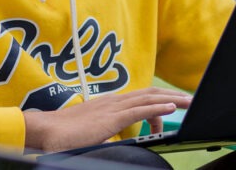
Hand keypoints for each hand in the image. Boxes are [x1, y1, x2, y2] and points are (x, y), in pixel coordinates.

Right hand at [23, 87, 190, 152]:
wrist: (47, 131)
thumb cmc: (64, 134)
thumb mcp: (92, 132)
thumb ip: (106, 133)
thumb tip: (116, 141)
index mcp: (108, 103)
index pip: (139, 97)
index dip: (158, 99)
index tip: (172, 105)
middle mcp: (113, 101)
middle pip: (149, 93)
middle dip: (170, 95)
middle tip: (188, 99)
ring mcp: (113, 108)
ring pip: (149, 99)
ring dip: (171, 99)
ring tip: (187, 102)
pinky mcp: (112, 118)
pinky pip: (140, 110)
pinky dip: (158, 108)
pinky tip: (171, 108)